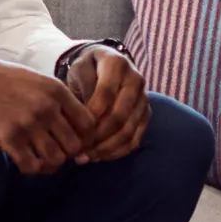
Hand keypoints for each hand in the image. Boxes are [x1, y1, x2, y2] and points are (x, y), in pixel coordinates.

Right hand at [0, 45, 95, 173]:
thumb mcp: (33, 80)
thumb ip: (55, 100)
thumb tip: (75, 125)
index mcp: (56, 90)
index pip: (89, 124)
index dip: (84, 139)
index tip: (71, 143)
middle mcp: (46, 106)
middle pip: (75, 145)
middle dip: (67, 154)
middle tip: (54, 153)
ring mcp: (28, 122)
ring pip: (56, 159)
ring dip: (50, 165)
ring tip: (39, 160)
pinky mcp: (7, 137)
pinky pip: (32, 166)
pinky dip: (32, 170)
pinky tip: (24, 162)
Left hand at [64, 44, 149, 162]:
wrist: (104, 64)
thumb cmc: (87, 68)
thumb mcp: (78, 70)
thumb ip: (82, 89)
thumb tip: (87, 117)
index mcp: (116, 64)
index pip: (105, 93)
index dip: (91, 114)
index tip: (74, 129)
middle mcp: (135, 80)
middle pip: (119, 115)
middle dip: (97, 136)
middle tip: (78, 150)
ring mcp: (143, 99)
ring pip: (128, 130)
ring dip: (106, 148)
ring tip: (86, 157)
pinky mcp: (146, 114)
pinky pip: (135, 139)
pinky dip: (117, 152)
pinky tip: (99, 157)